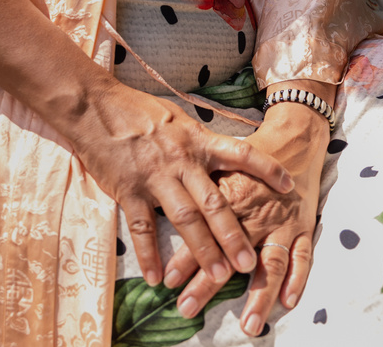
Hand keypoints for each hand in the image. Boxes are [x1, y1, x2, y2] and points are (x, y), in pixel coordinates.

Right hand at [0, 0, 292, 295]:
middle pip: (214, 202)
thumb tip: (225, 156)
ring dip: (204, 250)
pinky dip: (148, 254)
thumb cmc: (138, 110)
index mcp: (196, 139)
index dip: (266, 170)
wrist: (95, 106)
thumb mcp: (177, 117)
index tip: (288, 186)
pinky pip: (141, 228)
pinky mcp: (128, 191)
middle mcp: (180, 160)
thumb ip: (200, 140)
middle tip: (250, 262)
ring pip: (185, 219)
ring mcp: (154, 177)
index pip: (240, 153)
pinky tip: (156, 277)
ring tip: (220, 275)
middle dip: (235, 234)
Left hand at [162, 88, 331, 334]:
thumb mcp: (218, 164)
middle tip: (188, 309)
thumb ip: (192, 187)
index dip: (185, 255)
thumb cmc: (247, 155)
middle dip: (209, 283)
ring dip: (260, 295)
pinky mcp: (303, 226)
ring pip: (271, 262)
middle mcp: (255, 211)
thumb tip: (154, 202)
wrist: (292, 139)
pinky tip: (288, 303)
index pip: (204, 229)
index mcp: (229, 194)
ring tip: (248, 324)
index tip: (167, 280)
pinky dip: (299, 280)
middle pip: (231, 252)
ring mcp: (281, 222)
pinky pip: (303, 257)